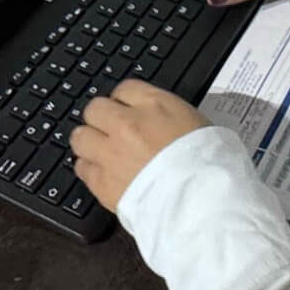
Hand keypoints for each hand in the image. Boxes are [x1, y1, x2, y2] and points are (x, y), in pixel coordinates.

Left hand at [71, 79, 209, 211]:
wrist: (198, 201)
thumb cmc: (210, 164)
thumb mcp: (200, 125)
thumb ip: (172, 117)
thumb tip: (163, 120)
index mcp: (154, 105)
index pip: (125, 89)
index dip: (125, 101)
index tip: (127, 110)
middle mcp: (127, 124)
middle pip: (95, 108)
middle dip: (101, 118)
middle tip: (110, 130)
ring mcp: (110, 153)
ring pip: (80, 137)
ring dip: (89, 142)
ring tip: (101, 152)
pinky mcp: (101, 182)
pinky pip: (82, 168)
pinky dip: (90, 169)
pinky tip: (102, 173)